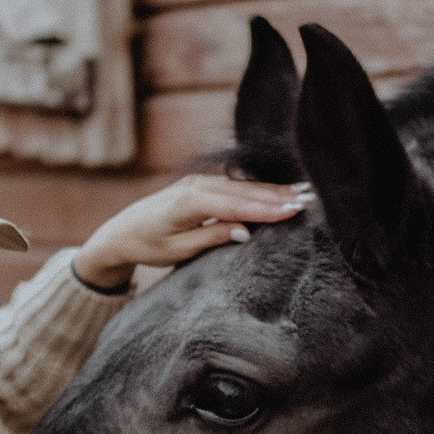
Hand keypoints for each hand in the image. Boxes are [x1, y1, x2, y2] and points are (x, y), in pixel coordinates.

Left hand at [72, 175, 308, 289]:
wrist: (123, 231)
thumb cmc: (148, 245)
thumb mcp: (178, 249)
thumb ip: (212, 237)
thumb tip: (246, 232)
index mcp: (188, 202)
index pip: (235, 204)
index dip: (265, 208)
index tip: (292, 211)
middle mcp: (196, 186)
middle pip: (243, 191)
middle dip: (277, 196)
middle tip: (310, 200)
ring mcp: (199, 183)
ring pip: (242, 187)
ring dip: (273, 191)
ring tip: (304, 194)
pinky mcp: (203, 186)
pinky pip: (236, 187)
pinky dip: (259, 191)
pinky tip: (280, 192)